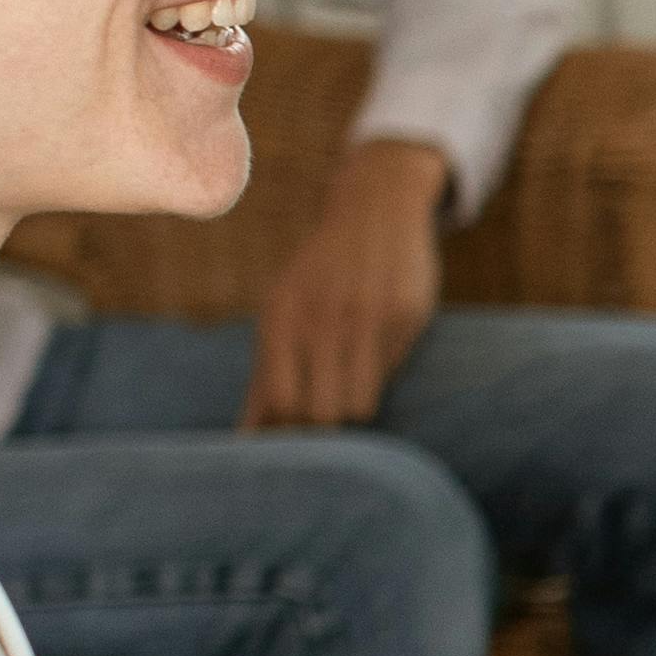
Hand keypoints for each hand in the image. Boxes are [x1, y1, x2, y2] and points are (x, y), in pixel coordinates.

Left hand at [244, 135, 453, 428]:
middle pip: (320, 413)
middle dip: (321, 434)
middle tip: (322, 432)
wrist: (375, 207)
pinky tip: (377, 354)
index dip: (286, 436)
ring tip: (350, 397)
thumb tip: (247, 440)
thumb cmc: (320, 276)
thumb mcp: (283, 314)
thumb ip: (267, 376)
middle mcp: (323, 316)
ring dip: (354, 410)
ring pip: (360, 404)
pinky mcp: (408, 314)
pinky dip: (382, 377)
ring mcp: (368, 315)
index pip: (281, 403)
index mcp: (283, 316)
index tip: (291, 448)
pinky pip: (393, 373)